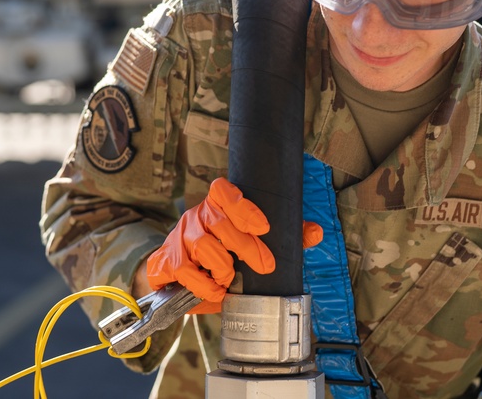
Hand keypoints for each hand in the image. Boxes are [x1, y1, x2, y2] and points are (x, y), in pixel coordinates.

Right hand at [146, 178, 323, 313]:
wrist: (177, 276)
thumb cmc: (220, 255)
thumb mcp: (252, 245)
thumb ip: (284, 237)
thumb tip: (314, 232)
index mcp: (216, 206)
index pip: (222, 190)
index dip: (242, 205)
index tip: (264, 227)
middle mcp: (196, 217)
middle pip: (218, 221)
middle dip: (245, 246)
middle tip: (266, 266)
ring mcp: (179, 237)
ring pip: (201, 244)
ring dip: (221, 265)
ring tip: (230, 279)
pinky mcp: (167, 260)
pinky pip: (183, 269)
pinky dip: (203, 284)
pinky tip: (215, 291)